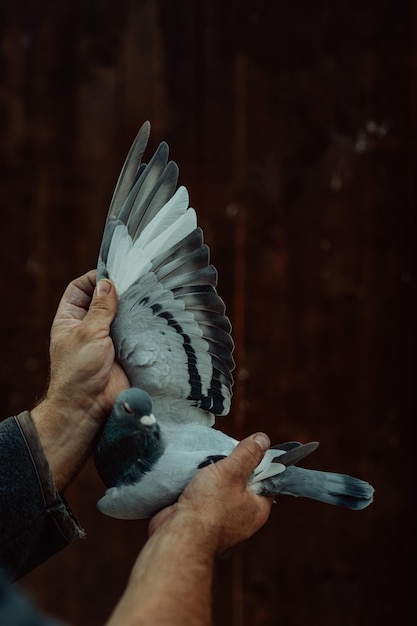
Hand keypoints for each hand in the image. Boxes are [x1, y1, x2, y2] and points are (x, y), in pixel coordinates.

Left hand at [31, 270, 129, 489]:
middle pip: (103, 300)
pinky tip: (154, 315)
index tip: (113, 274)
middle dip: (117, 291)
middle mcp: (88, 327)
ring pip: (121, 315)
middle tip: (137, 282)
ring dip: (132, 308)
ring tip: (148, 296)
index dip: (94, 279)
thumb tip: (108, 283)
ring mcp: (107, 339)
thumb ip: (100, 309)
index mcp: (70, 319)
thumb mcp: (88, 333)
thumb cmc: (80, 371)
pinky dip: (142, 324)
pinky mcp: (124, 351)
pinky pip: (133, 332)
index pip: (80, 289)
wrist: (90, 407)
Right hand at [149, 433, 272, 554]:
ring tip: (205, 463)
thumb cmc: (208, 508)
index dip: (259, 461)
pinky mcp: (201, 520)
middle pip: (242, 482)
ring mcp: (221, 520)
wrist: (178, 535)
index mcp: (258, 508)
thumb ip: (248, 454)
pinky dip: (198, 485)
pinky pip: (204, 496)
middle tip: (222, 454)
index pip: (266, 480)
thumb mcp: (232, 472)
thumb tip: (263, 439)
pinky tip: (192, 475)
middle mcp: (243, 517)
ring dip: (212, 475)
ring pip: (220, 488)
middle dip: (231, 466)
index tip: (248, 447)